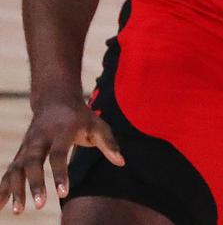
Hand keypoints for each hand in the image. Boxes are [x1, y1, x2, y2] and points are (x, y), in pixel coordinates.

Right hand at [1, 99, 123, 213]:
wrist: (54, 99)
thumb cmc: (80, 116)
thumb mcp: (97, 124)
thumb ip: (109, 143)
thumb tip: (121, 162)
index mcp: (61, 132)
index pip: (58, 155)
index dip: (60, 174)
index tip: (62, 193)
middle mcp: (40, 139)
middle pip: (32, 162)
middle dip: (34, 184)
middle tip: (40, 205)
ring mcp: (27, 146)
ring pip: (16, 169)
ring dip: (14, 190)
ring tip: (18, 212)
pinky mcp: (20, 153)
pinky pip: (8, 172)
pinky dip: (2, 188)